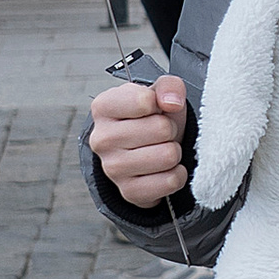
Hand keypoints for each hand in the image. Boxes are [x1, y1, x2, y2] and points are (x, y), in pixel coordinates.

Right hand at [90, 76, 189, 207]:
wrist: (144, 151)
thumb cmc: (150, 118)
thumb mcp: (159, 94)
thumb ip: (169, 86)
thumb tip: (172, 102)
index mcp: (103, 107)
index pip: (144, 100)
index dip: (161, 103)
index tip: (153, 109)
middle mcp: (101, 138)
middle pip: (162, 128)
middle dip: (170, 129)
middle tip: (159, 132)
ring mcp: (112, 168)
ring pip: (168, 156)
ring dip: (174, 152)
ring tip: (160, 148)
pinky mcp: (129, 191)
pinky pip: (171, 180)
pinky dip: (176, 174)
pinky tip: (163, 169)